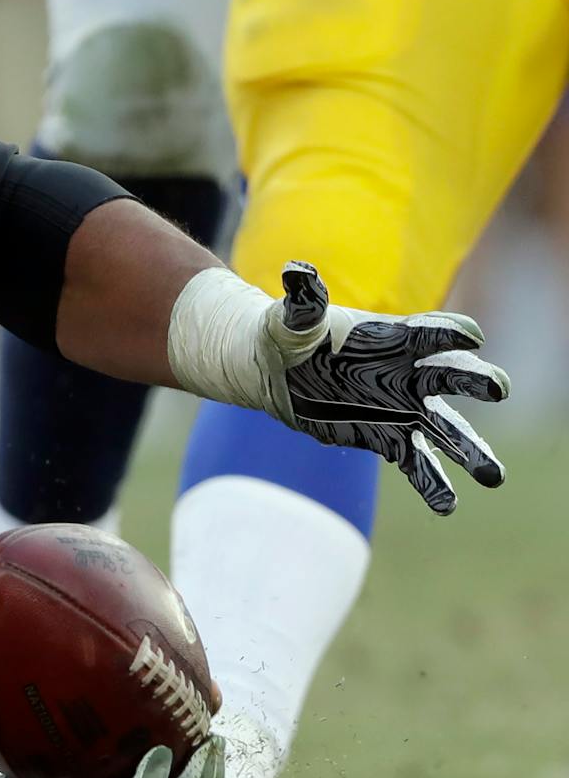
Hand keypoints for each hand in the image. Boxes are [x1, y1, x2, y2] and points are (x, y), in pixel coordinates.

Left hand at [170, 260, 510, 512]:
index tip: (470, 337)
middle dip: (475, 381)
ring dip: (469, 452)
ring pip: (445, 431)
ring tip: (493, 477)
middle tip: (499, 389)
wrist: (277, 371)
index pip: (429, 331)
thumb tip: (297, 271)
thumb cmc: (288, 333)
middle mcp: (408, 373)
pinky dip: (432, 484)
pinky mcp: (387, 437)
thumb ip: (303, 300)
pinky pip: (416, 463)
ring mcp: (402, 409)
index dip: (449, 332)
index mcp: (391, 338)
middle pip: (450, 376)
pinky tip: (447, 506)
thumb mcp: (292, 318)